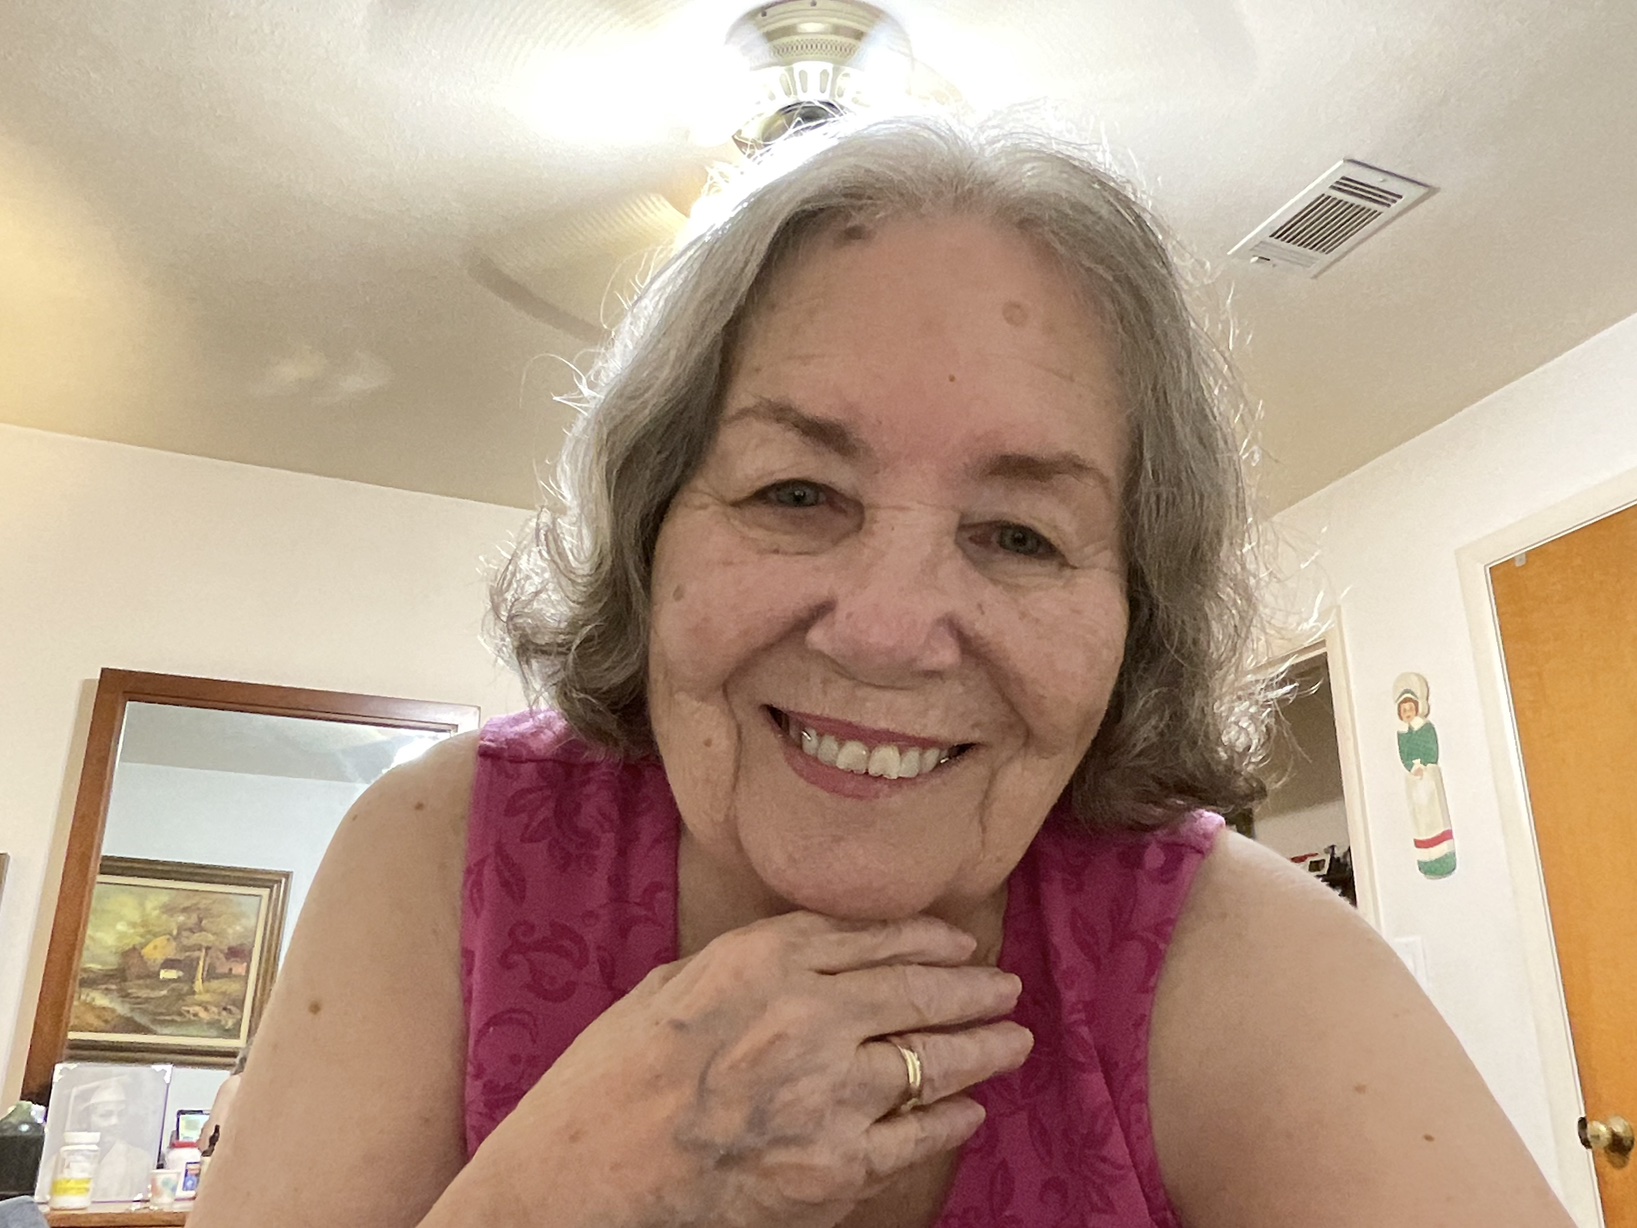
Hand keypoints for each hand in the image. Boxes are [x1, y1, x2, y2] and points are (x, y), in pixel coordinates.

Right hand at [486, 910, 1031, 1227]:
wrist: (582, 1182)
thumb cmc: (609, 1081)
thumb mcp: (671, 988)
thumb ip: (750, 964)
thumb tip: (816, 955)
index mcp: (761, 962)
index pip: (872, 938)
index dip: (928, 942)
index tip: (960, 945)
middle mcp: (806, 1019)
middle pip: (917, 994)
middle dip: (975, 993)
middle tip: (1006, 991)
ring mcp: (827, 1098)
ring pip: (931, 1063)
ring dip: (982, 1050)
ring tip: (1010, 1041)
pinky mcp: (834, 1170)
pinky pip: (915, 1137)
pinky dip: (951, 1120)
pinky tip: (969, 1108)